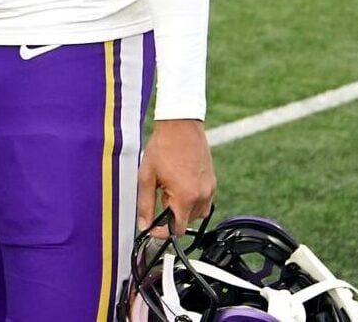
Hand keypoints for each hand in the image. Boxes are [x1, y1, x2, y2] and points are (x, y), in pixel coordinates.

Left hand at [137, 119, 214, 236]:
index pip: (177, 229)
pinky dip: (192, 199)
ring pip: (197, 213)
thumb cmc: (163, 147)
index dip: (163, 232)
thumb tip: (144, 225)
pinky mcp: (213, 181)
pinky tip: (181, 183)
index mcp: (185, 196)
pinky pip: (204, 201)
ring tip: (170, 187)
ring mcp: (210, 188)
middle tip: (160, 194)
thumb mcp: (147, 176)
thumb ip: (145, 204)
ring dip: (183, 208)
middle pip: (187, 221)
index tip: (153, 227)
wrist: (181, 125)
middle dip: (172, 214)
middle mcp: (202, 195)